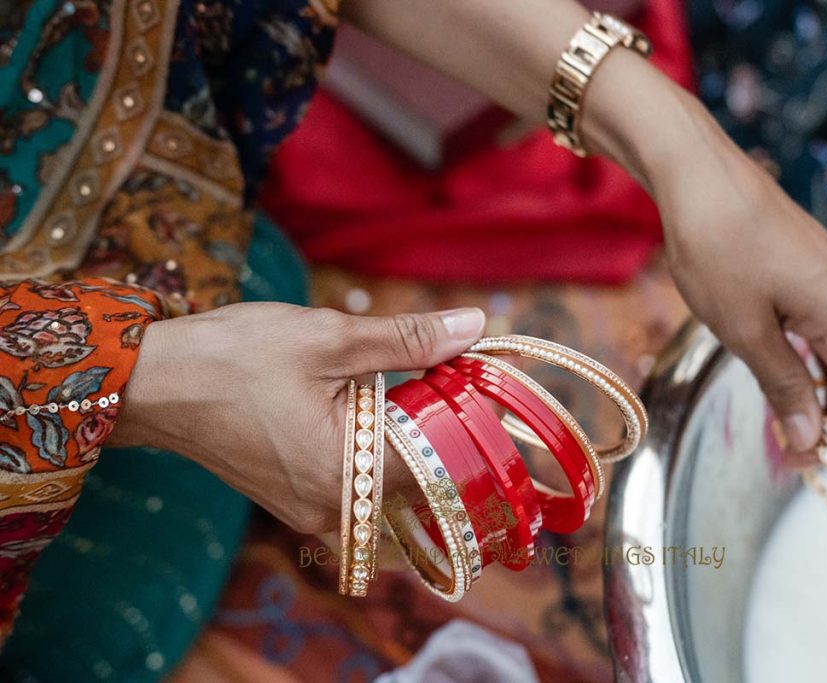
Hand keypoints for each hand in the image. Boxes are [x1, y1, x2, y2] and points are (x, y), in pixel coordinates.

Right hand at [107, 303, 485, 531]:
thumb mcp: (329, 337)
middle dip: (437, 422)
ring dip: (404, 432)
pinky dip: (371, 443)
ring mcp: (310, 510)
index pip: (439, 460)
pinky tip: (362, 400)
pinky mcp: (294, 500)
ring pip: (387, 479)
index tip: (471, 372)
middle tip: (440, 367)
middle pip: (417, 474)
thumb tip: (476, 325)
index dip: (464, 414)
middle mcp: (332, 508)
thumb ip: (409, 339)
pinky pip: (355, 479)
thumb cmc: (233, 357)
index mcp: (346, 474)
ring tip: (399, 378)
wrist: (152, 382)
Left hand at [646, 91, 826, 462]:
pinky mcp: (826, 265)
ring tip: (784, 411)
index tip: (798, 460)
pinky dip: (822, 355)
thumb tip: (810, 440)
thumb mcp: (745, 332)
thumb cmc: (716, 250)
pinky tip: (786, 366)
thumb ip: (785, 387)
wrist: (699, 176)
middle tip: (792, 441)